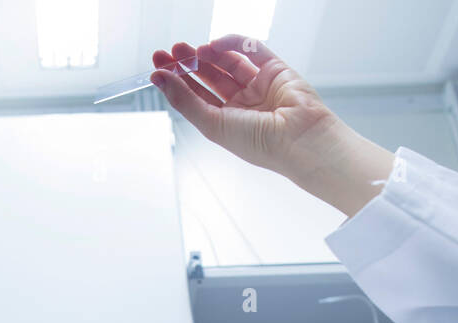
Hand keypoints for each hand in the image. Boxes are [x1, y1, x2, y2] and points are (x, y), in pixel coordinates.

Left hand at [151, 36, 394, 216]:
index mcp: (227, 122)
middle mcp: (242, 104)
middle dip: (188, 63)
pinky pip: (252, 50)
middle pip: (209, 77)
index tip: (158, 67)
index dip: (177, 81)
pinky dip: (232, 43)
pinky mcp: (276, 69)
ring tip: (189, 49)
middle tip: (170, 51)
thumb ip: (185, 101)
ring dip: (207, 53)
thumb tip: (159, 79)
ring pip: (228, 62)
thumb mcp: (213, 124)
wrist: (300, 141)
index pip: (197, 96)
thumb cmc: (260, 143)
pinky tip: (215, 44)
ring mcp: (259, 86)